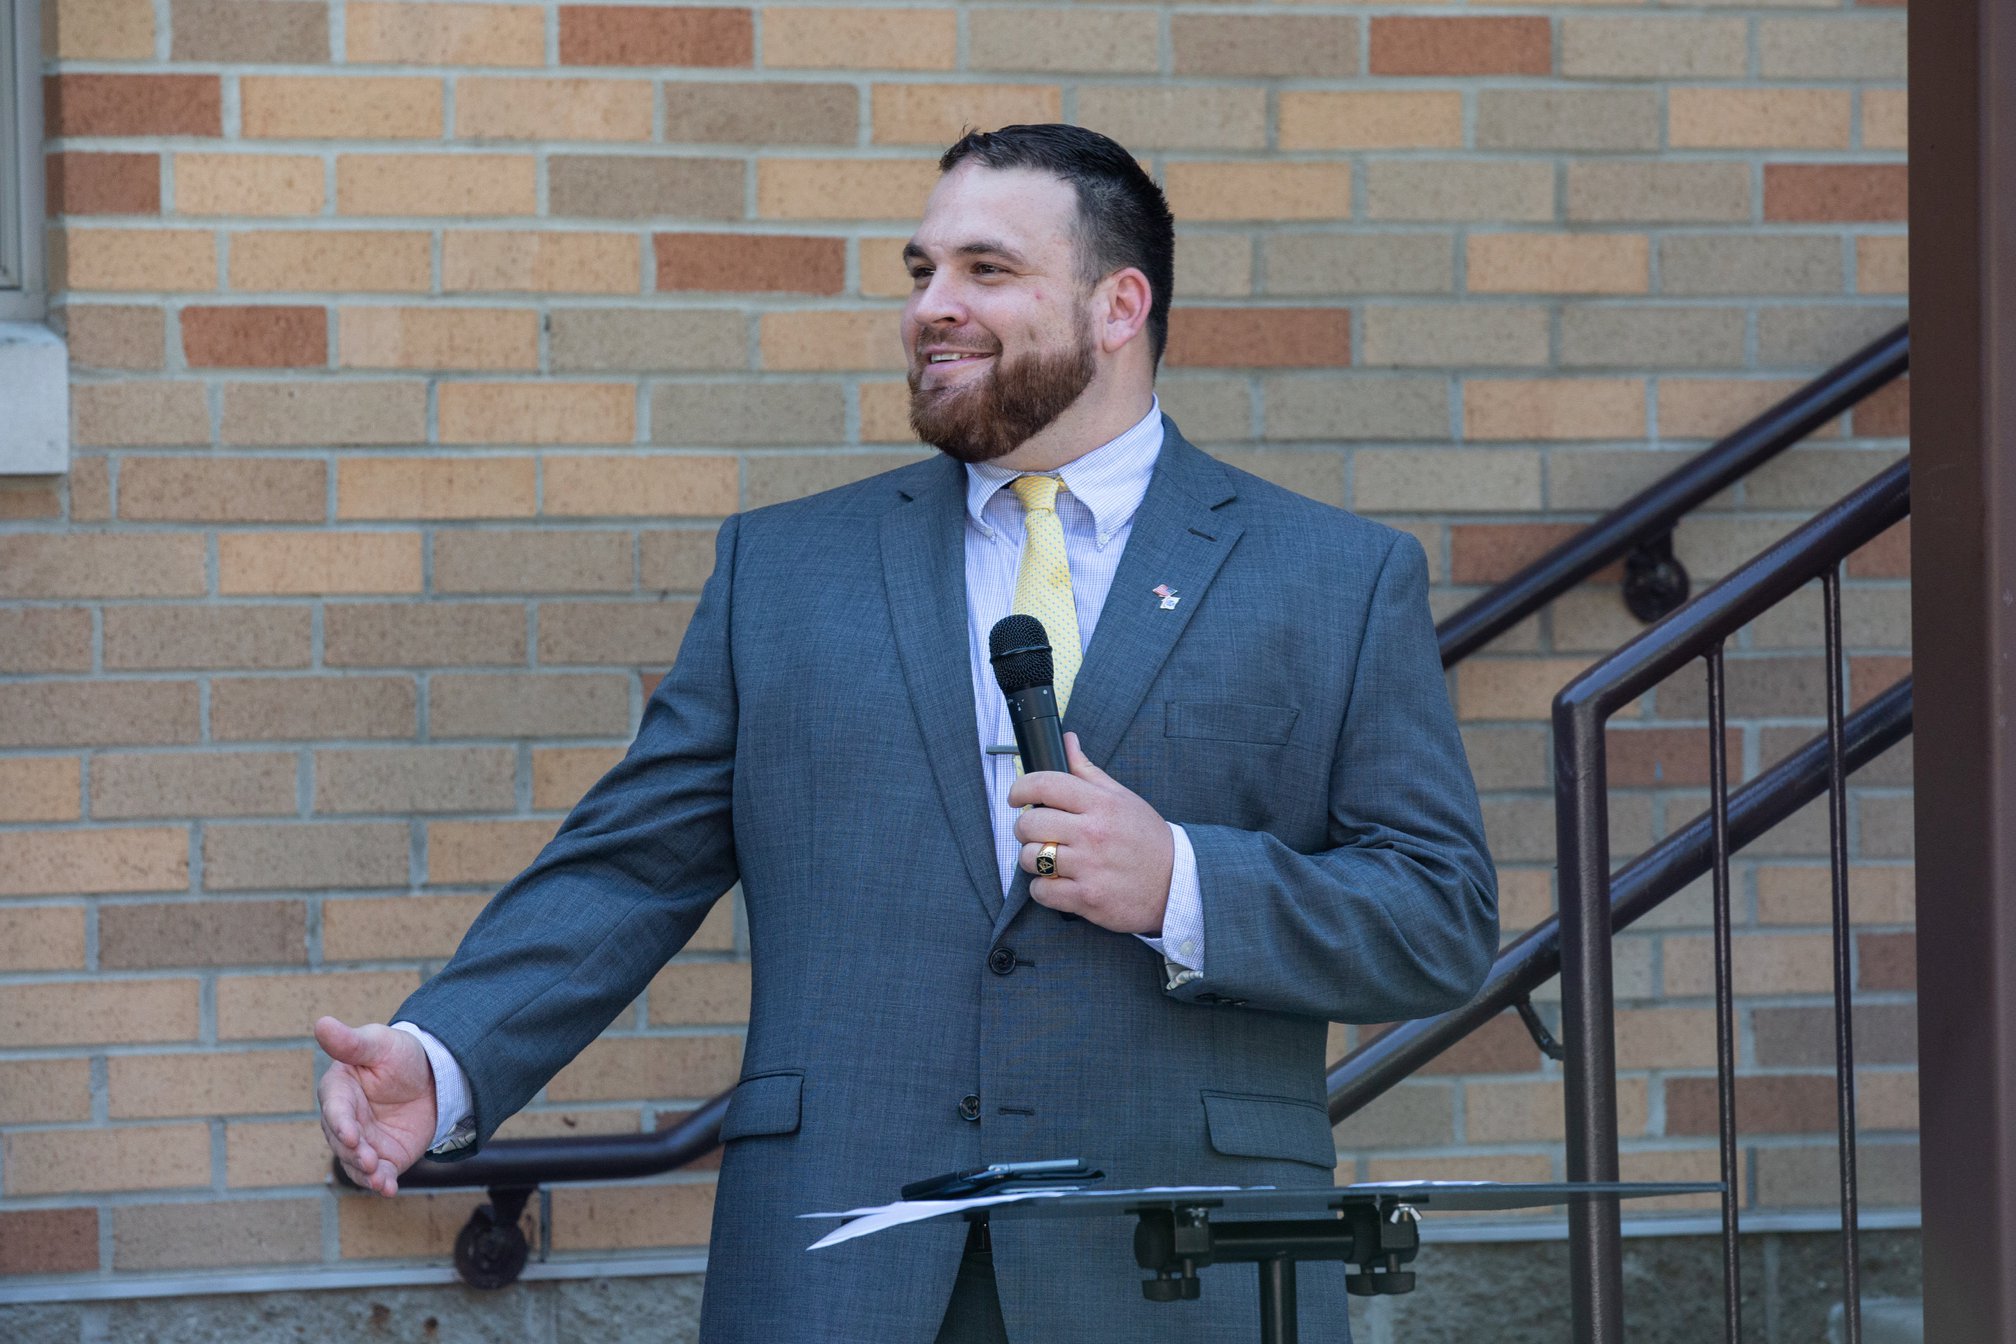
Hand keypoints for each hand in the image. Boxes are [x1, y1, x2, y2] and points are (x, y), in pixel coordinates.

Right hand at [315, 1016, 436, 1197]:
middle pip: (342, 1142)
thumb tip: (321, 1023)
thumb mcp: (379, 1044)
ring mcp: (363, 1142)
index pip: (335, 1110)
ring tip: (380, 1179)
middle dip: (354, 1153)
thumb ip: (351, 1042)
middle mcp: (345, 1121)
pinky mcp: (383, 1157)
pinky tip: (388, 1189)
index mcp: (338, 1091)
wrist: (432, 1076)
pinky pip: (378, 1174)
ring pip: (356, 1163)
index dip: (341, 1124)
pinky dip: (381, 1183)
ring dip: (365, 1173)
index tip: (350, 1135)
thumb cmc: (398, 1055)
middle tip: (368, 1159)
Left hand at [1008, 732, 1173, 934]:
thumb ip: (1088, 771)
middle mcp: (1093, 833)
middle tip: (1037, 833)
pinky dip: (1043, 889)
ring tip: (1049, 859)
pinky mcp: (1087, 898)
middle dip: (1025, 828)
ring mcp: (1089, 867)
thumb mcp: (1122, 798)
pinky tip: (1057, 883)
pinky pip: (1041, 891)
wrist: (1176, 884)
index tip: (1016, 797)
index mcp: (1101, 804)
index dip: (1020, 788)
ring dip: (1033, 860)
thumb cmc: (1146, 839)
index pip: (1045, 784)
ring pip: (1030, 858)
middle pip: (1030, 823)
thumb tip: (1067, 741)